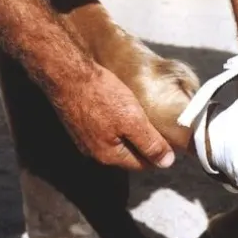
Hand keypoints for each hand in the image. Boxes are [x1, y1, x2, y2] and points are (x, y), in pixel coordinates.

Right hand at [54, 64, 175, 170]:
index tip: (170, 138)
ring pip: (116, 140)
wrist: (67, 73)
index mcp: (109, 155)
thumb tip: (166, 163)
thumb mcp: (133, 120)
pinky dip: (115, 121)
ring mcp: (84, 138)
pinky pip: (104, 128)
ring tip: (140, 114)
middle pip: (129, 153)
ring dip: (129, 131)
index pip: (143, 164)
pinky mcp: (79, 123)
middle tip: (158, 124)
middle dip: (144, 142)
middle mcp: (95, 152)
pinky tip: (119, 107)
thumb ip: (149, 143)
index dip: (159, 152)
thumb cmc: (100, 95)